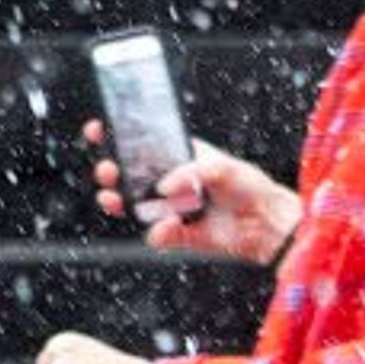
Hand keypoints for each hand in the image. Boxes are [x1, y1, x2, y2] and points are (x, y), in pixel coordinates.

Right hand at [80, 119, 300, 264]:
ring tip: (113, 199)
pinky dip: (158, 232)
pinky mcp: (176, 234)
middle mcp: (170, 182)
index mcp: (179, 157)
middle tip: (108, 170)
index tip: (98, 129)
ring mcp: (170, 208)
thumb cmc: (249, 186)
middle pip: (128, 174)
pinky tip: (168, 226)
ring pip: (131, 205)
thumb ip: (191, 172)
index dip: (117, 136)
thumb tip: (163, 187)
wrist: (266, 224)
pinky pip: (156, 234)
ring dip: (117, 201)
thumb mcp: (223, 166)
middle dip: (110, 170)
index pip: (142, 143)